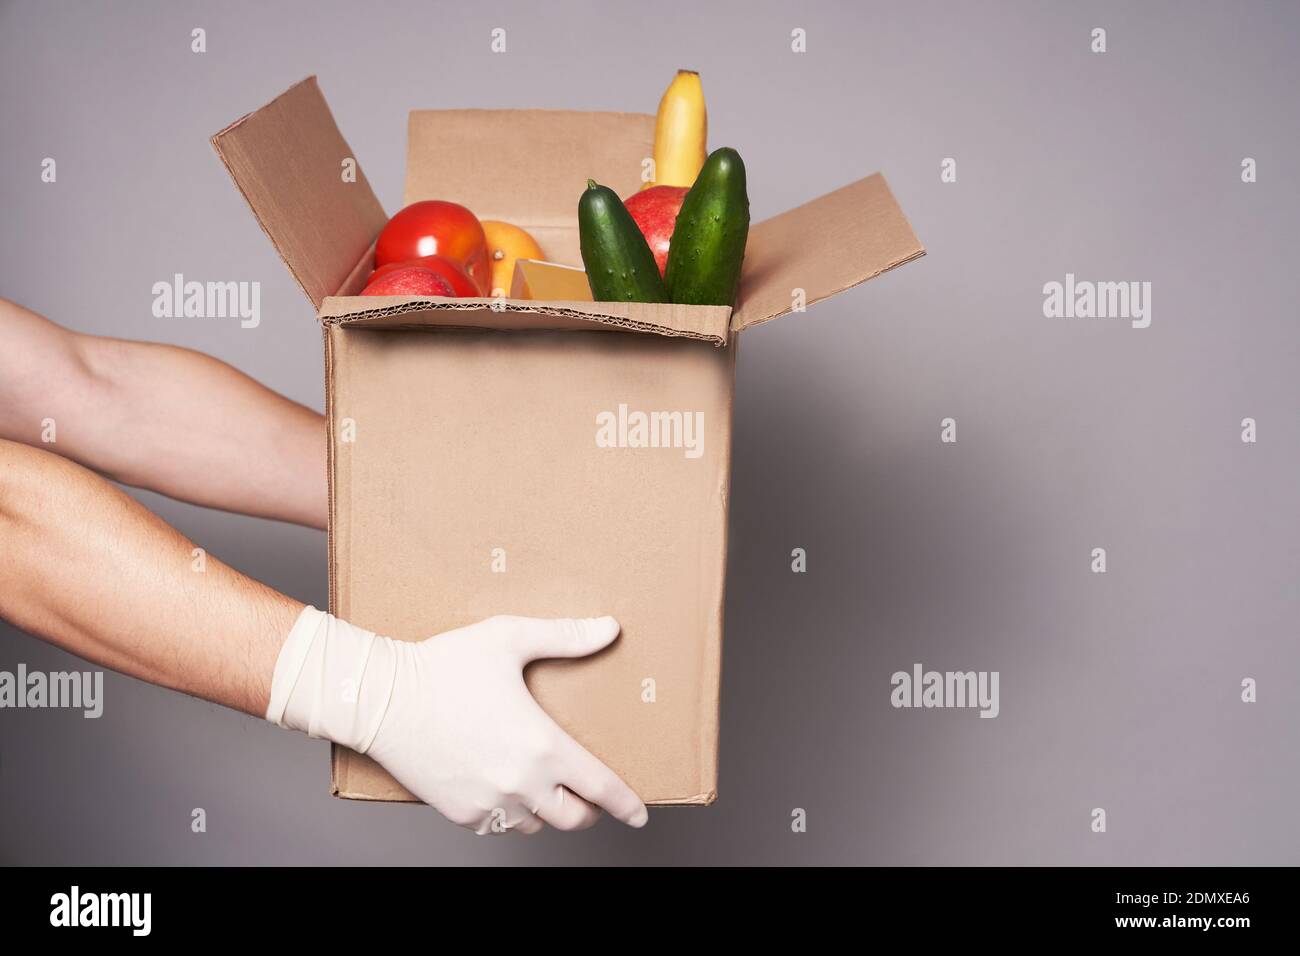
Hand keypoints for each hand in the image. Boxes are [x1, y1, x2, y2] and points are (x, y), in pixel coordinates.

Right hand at [267, 609, 647, 834]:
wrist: (381, 698)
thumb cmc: (444, 665)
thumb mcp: (509, 638)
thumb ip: (564, 636)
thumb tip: (609, 628)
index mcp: (542, 746)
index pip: (600, 788)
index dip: (626, 804)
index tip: (640, 813)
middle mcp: (520, 783)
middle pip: (573, 818)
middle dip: (590, 810)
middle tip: (591, 795)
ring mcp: (489, 802)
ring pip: (536, 824)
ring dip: (549, 812)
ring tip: (549, 790)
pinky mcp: (460, 812)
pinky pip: (499, 825)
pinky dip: (512, 814)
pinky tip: (508, 791)